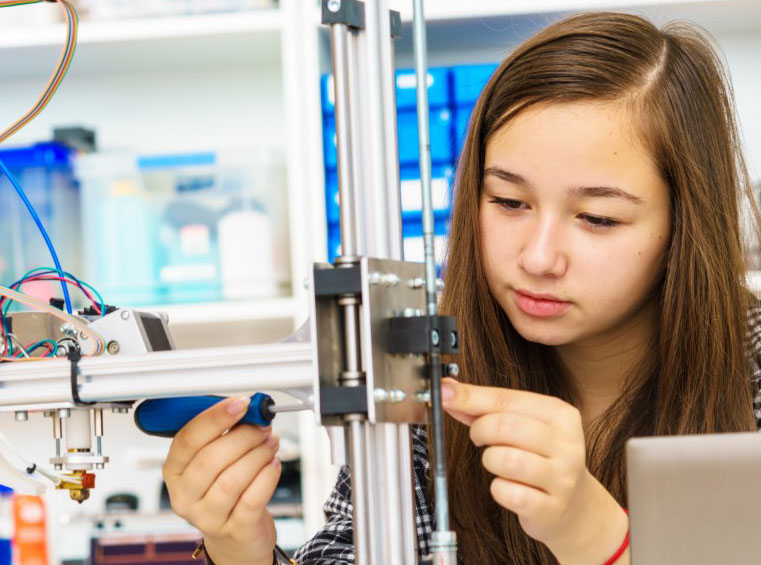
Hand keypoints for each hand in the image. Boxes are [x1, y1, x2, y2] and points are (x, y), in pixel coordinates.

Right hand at [162, 396, 281, 564]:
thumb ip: (224, 434)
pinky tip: (273, 465)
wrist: (236, 536)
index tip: (241, 403)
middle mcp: (185, 495)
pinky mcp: (233, 530)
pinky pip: (252, 499)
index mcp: (174, 470)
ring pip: (232, 479)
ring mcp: (207, 516)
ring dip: (257, 455)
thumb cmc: (224, 489)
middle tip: (262, 427)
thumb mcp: (215, 460)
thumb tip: (249, 409)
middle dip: (243, 436)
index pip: (188, 439)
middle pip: (211, 459)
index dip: (215, 417)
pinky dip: (267, 477)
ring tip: (270, 445)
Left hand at [441, 378, 629, 564]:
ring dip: (489, 460)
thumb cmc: (541, 458)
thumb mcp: (522, 426)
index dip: (470, 397)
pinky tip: (507, 487)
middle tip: (479, 437)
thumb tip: (449, 391)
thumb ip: (486, 408)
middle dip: (480, 430)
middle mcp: (567, 444)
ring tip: (496, 462)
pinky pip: (508, 493)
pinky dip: (498, 489)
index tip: (445, 394)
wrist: (575, 506)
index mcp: (560, 414)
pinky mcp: (551, 508)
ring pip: (505, 459)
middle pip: (506, 426)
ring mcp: (562, 478)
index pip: (507, 399)